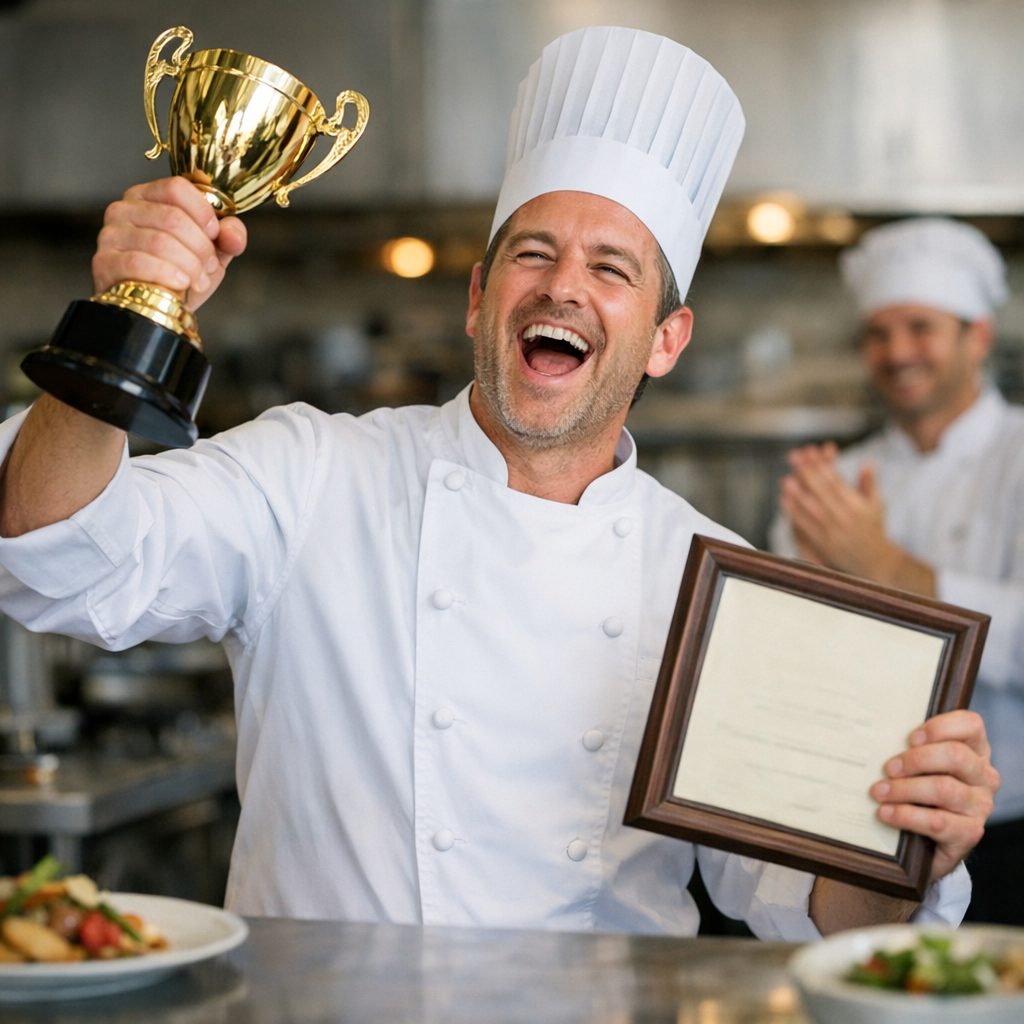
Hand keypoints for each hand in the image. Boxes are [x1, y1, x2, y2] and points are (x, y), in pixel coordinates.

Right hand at [92, 176, 246, 310]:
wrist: (158, 309)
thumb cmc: (183, 275)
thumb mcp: (212, 252)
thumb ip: (228, 236)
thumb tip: (232, 233)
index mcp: (148, 197)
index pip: (177, 188)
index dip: (203, 212)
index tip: (215, 235)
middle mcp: (123, 209)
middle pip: (173, 218)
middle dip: (201, 247)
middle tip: (209, 266)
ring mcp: (110, 235)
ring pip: (160, 241)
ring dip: (189, 265)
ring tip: (199, 279)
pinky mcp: (103, 262)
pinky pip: (138, 262)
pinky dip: (167, 274)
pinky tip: (181, 284)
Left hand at [778, 443, 934, 593]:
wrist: (875, 562)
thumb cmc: (874, 529)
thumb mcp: (877, 505)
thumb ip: (870, 483)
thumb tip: (868, 462)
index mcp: (858, 505)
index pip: (836, 481)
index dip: (822, 465)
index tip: (810, 452)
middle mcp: (846, 517)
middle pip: (823, 491)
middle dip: (807, 473)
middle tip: (793, 458)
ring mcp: (834, 531)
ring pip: (813, 508)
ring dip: (798, 493)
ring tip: (786, 480)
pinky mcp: (823, 544)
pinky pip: (806, 526)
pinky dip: (794, 512)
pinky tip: (784, 500)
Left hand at [871, 709, 998, 882]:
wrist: (927, 841)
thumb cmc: (919, 789)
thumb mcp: (920, 764)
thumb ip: (910, 747)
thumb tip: (874, 734)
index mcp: (974, 749)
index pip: (971, 725)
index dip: (940, 727)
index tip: (911, 738)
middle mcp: (983, 775)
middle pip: (955, 756)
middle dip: (915, 760)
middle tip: (887, 768)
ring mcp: (979, 805)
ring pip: (944, 789)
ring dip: (904, 789)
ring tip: (879, 792)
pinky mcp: (969, 833)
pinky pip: (937, 821)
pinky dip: (906, 815)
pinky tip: (886, 813)